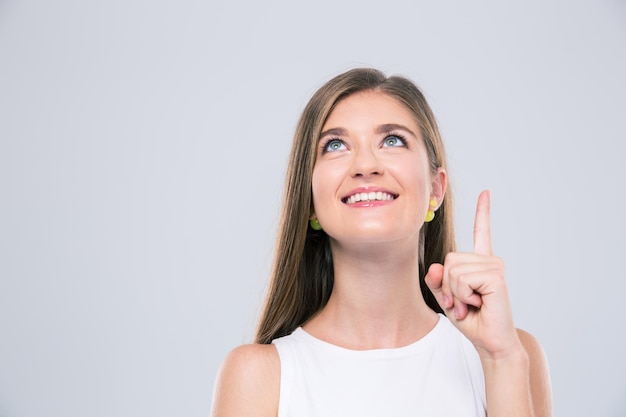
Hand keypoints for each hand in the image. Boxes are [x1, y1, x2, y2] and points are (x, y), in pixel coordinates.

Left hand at [425, 190, 521, 358]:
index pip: (481, 232)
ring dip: (455, 294)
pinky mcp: (495, 276)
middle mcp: (489, 260)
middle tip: (462, 303)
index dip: (483, 212)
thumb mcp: (446, 298)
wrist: (490, 341)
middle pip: (448, 260)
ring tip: (470, 305)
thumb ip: (436, 282)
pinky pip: (462, 279)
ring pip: (452, 271)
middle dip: (447, 286)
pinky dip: (462, 296)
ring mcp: (494, 266)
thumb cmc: (471, 320)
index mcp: (480, 262)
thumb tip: (433, 267)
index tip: (486, 192)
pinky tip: (478, 304)